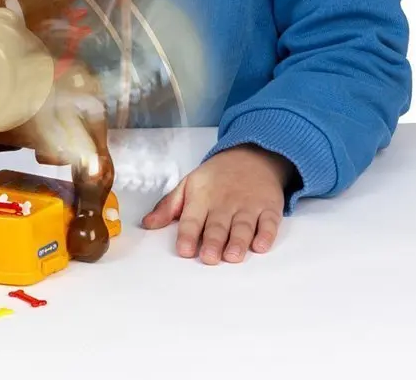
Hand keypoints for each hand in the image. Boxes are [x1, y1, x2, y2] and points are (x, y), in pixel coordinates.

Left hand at [141, 144, 295, 263]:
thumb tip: (147, 225)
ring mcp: (248, 205)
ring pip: (243, 226)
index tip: (184, 250)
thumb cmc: (216, 177)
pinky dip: (266, 234)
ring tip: (232, 256)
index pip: (192, 219)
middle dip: (213, 241)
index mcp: (201, 198)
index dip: (188, 234)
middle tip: (208, 258)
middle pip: (218, 225)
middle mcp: (224, 203)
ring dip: (238, 241)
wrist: (251, 156)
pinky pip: (269, 222)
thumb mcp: (188, 184)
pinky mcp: (268, 208)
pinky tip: (261, 245)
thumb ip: (168, 206)